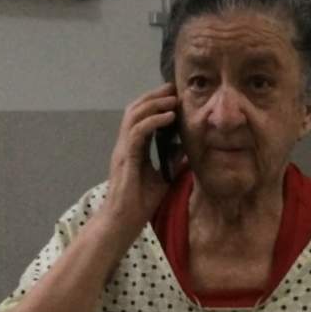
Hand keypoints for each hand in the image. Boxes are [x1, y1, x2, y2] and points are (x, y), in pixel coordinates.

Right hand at [97, 82, 182, 243]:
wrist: (123, 222)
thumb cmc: (139, 205)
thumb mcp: (163, 179)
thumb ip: (172, 163)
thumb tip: (187, 150)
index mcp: (132, 149)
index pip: (141, 117)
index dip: (155, 103)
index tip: (175, 96)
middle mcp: (125, 145)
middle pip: (135, 109)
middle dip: (154, 96)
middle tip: (174, 89)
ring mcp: (123, 150)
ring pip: (134, 115)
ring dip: (154, 104)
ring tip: (173, 99)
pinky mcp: (125, 159)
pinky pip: (137, 132)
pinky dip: (153, 120)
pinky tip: (169, 116)